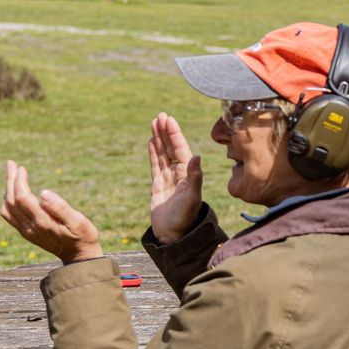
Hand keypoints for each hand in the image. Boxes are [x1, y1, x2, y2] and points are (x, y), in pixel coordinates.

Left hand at [0, 160, 102, 263]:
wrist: (79, 257)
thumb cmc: (83, 236)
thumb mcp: (78, 221)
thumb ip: (60, 207)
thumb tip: (43, 192)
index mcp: (42, 222)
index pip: (22, 197)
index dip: (19, 181)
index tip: (22, 168)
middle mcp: (30, 228)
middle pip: (11, 201)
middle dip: (10, 181)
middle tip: (11, 164)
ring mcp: (27, 232)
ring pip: (7, 209)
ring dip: (7, 190)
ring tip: (12, 176)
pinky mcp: (27, 234)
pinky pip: (10, 216)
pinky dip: (8, 201)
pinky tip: (14, 193)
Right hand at [148, 112, 202, 242]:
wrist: (174, 233)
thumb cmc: (186, 217)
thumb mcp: (192, 197)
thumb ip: (195, 177)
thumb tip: (197, 156)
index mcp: (188, 173)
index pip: (180, 148)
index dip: (174, 134)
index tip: (169, 119)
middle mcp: (179, 172)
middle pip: (171, 147)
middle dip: (166, 131)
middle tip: (161, 115)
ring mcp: (168, 177)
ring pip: (162, 152)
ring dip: (159, 138)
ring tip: (154, 122)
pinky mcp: (158, 183)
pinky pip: (155, 163)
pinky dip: (153, 152)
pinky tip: (151, 140)